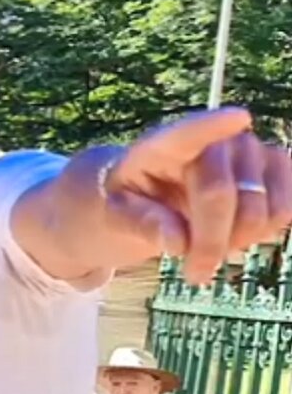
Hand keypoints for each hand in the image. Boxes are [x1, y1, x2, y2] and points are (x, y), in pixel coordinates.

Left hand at [103, 107, 291, 283]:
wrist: (161, 195)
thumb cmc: (136, 200)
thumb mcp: (119, 214)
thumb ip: (142, 224)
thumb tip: (178, 241)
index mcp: (165, 145)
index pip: (189, 132)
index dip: (213, 125)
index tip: (237, 118)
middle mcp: (217, 140)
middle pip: (221, 196)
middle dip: (208, 244)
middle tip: (193, 274)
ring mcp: (254, 150)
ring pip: (261, 210)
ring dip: (237, 242)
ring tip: (212, 246)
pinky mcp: (280, 167)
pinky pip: (286, 210)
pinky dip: (264, 234)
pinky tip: (238, 234)